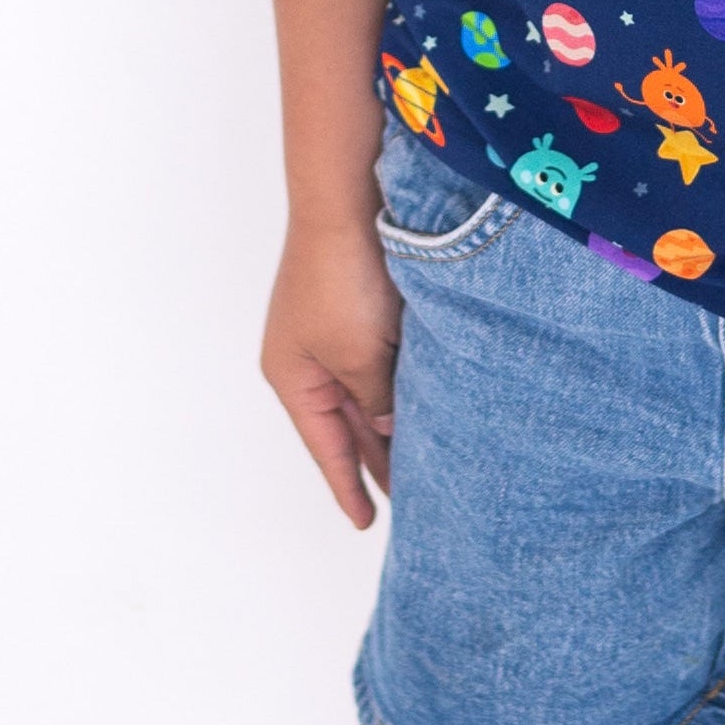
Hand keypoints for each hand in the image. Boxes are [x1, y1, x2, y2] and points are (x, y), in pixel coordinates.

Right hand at [263, 217, 402, 527]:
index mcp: (295, 376)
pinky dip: (402, 384)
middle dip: (377, 459)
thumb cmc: (342, 280)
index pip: (326, 447)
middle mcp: (309, 356)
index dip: (348, 487)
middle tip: (413, 497)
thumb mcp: (360, 358)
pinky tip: (430, 400)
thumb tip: (388, 429)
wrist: (349, 201)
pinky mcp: (362, 305)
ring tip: (428, 459)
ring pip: (368, 391)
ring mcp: (334, 329)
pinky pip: (383, 360)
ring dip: (394, 420)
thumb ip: (377, 403)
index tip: (367, 523)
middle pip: (346, 423)